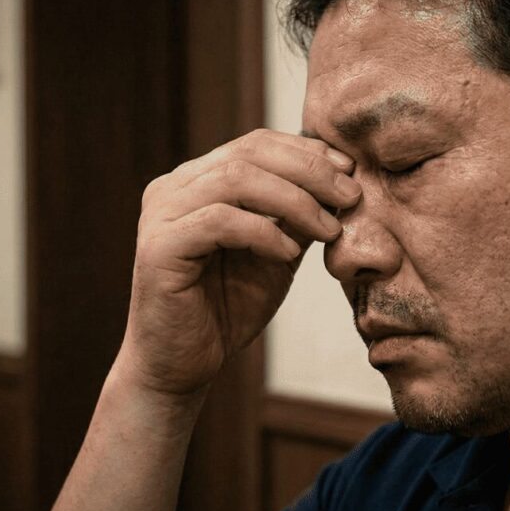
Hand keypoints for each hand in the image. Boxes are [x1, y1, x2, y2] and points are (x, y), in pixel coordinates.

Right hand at [117, 129, 360, 398]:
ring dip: (294, 201)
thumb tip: (343, 181)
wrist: (182, 366)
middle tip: (350, 197)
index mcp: (197, 180)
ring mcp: (161, 214)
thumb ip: (297, 217)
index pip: (256, 144)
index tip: (350, 171)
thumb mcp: (277, 253)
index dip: (307, 152)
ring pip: (236, 180)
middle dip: (309, 172)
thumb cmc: (227, 308)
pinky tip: (289, 254)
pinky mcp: (159, 248)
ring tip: (329, 229)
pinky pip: (220, 221)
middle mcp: (173, 188)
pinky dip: (263, 232)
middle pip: (248, 153)